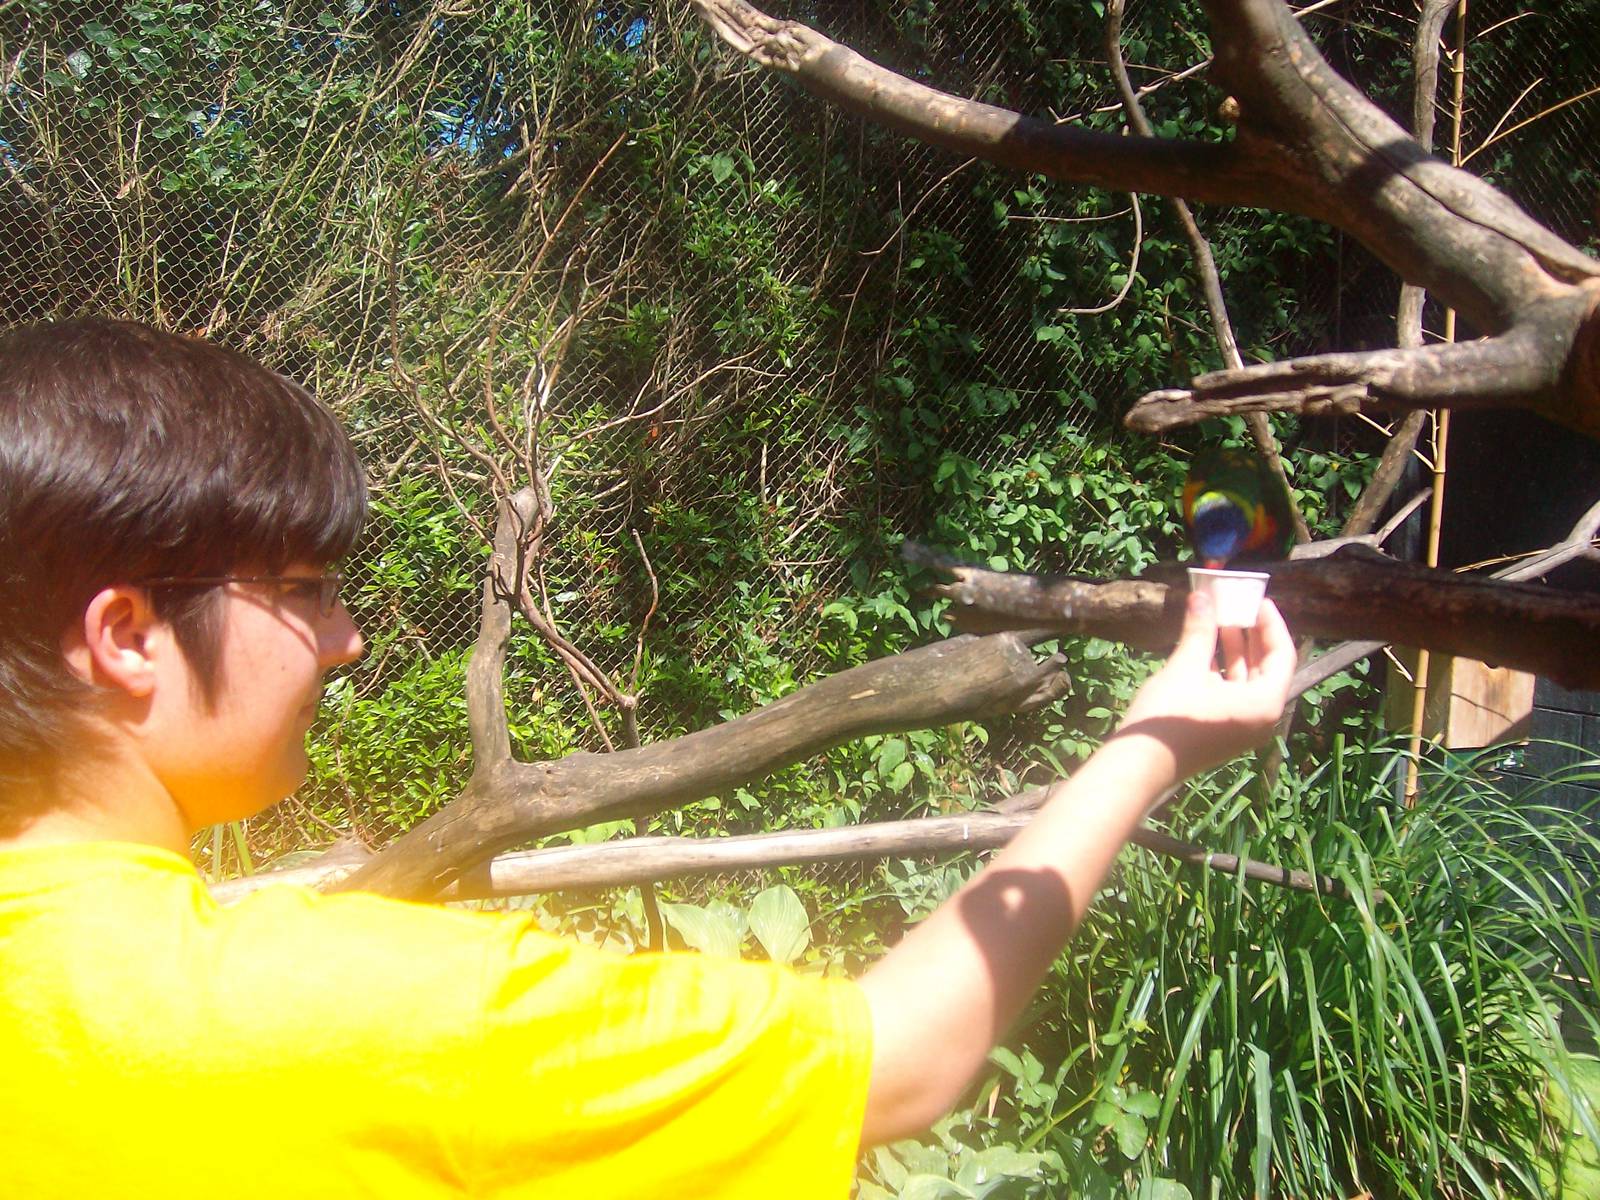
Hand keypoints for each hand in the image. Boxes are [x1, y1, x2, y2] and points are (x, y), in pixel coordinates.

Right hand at [1115, 591, 1294, 780]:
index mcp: (1264, 703)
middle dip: (1251, 634)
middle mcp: (1261, 717)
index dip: (1271, 623)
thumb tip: (1202, 596)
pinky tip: (1207, 647)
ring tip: (1219, 618)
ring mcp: (1243, 727)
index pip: (1282, 654)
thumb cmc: (1168, 716)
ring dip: (1235, 649)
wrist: (1140, 763)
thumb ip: (1200, 631)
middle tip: (1238, 605)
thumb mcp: (1186, 668)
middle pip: (1266, 667)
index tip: (1258, 600)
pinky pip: (1234, 693)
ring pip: (1247, 679)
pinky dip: (1224, 669)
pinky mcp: (1224, 730)